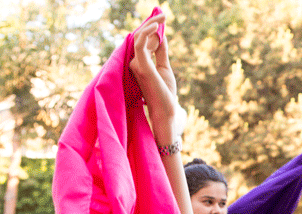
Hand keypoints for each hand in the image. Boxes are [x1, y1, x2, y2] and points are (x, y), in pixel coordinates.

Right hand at [130, 13, 185, 143]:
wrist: (166, 111)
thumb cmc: (165, 93)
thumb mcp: (164, 67)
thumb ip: (161, 52)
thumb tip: (161, 35)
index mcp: (139, 63)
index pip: (142, 41)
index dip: (151, 29)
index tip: (161, 19)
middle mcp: (134, 63)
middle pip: (140, 37)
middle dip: (151, 24)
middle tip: (163, 14)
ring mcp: (136, 65)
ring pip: (139, 38)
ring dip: (151, 25)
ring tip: (163, 18)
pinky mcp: (141, 66)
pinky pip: (140, 45)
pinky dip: (147, 34)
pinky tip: (157, 27)